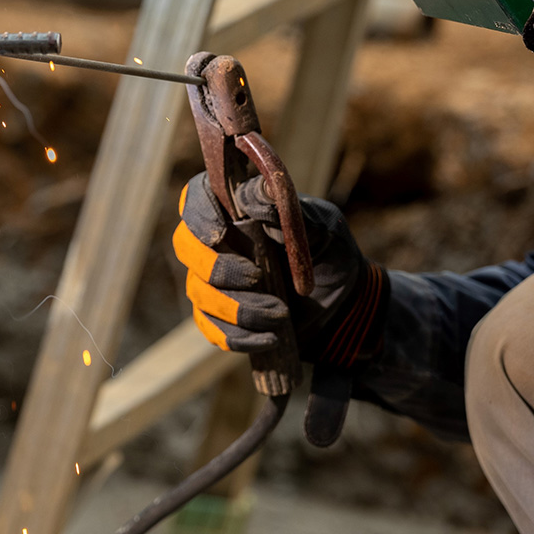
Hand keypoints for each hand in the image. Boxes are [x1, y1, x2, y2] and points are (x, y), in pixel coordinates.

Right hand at [174, 175, 385, 445]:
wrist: (347, 302)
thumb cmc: (331, 253)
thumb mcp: (321, 227)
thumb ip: (287, 209)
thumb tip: (252, 196)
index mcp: (237, 209)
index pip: (196, 198)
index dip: (198, 214)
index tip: (220, 233)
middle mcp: (218, 243)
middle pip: (185, 247)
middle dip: (216, 267)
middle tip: (255, 277)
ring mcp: (216, 282)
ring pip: (200, 293)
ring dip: (238, 308)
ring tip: (281, 314)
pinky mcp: (223, 317)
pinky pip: (212, 329)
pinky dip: (239, 336)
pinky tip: (271, 338)